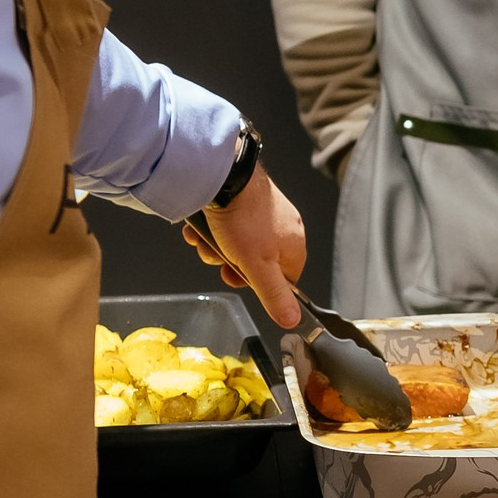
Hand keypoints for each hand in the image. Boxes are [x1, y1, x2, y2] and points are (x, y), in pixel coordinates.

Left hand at [191, 162, 307, 327]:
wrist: (225, 176)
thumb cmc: (246, 220)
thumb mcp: (258, 268)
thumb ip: (275, 296)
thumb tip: (293, 320)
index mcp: (295, 246)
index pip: (283, 280)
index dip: (257, 284)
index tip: (237, 277)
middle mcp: (284, 228)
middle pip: (255, 262)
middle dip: (229, 262)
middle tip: (218, 257)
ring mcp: (264, 212)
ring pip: (237, 245)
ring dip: (216, 247)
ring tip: (206, 238)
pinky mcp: (245, 200)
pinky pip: (229, 224)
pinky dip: (212, 229)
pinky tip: (202, 226)